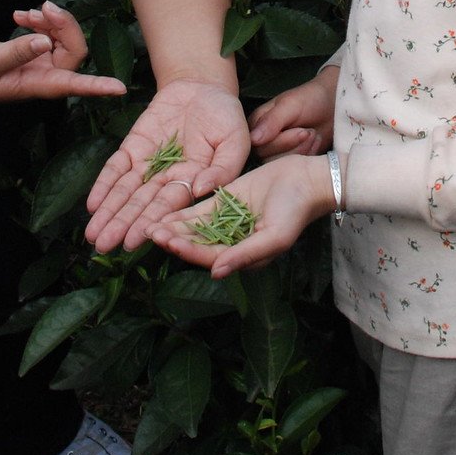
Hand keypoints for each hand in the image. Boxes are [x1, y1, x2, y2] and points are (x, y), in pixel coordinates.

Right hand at [0, 3, 126, 104]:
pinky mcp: (31, 54)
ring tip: (26, 12)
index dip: (97, 86)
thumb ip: (16, 52)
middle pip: (74, 50)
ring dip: (50, 20)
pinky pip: (49, 34)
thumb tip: (44, 42)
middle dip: (64, 25)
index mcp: (35, 85)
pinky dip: (39, 21)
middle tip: (42, 7)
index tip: (119, 89)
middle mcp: (43, 76)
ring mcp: (38, 64)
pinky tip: (21, 15)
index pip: (73, 85)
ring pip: (63, 38)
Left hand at [85, 78, 248, 251]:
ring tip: (92, 235)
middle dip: (121, 225)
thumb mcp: (235, 140)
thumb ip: (223, 168)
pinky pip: (115, 168)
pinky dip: (103, 184)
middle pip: (141, 205)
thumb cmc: (225, 116)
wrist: (202, 86)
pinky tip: (93, 204)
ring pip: (125, 192)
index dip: (151, 223)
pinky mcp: (133, 147)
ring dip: (108, 213)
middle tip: (102, 246)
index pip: (169, 207)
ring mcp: (148, 164)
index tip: (134, 241)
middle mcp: (168, 178)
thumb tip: (201, 190)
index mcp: (194, 182)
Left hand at [152, 153, 332, 277]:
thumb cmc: (295, 212)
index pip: (209, 256)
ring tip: (149, 225)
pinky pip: (199, 211)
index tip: (169, 243)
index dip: (188, 251)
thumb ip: (245, 254)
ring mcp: (226, 222)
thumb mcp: (274, 236)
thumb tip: (216, 273)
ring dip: (173, 228)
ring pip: (194, 228)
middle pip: (197, 244)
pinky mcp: (225, 202)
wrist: (306, 180)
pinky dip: (182, 213)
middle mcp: (231, 242)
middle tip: (150, 233)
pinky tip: (163, 213)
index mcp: (243, 257)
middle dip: (174, 240)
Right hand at [248, 65, 338, 159]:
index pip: (258, 145)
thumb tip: (253, 139)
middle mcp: (262, 141)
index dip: (281, 141)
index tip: (301, 130)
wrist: (333, 106)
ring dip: (303, 150)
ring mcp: (276, 153)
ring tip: (313, 134)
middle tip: (309, 131)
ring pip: (282, 166)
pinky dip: (309, 156)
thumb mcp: (291, 105)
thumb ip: (271, 121)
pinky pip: (295, 170)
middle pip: (269, 158)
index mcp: (256, 125)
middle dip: (295, 145)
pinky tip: (315, 142)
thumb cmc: (310, 100)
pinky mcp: (290, 162)